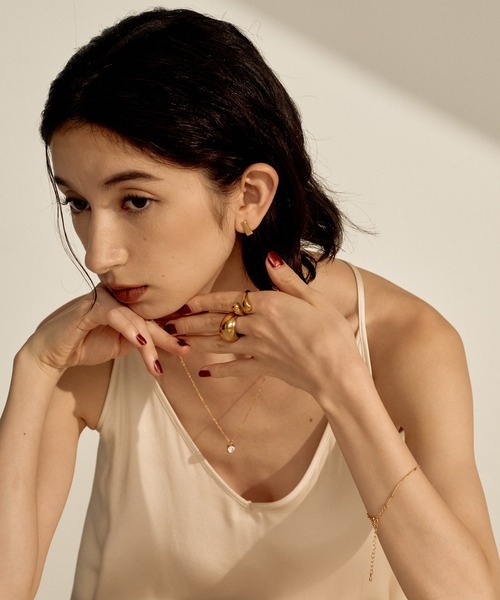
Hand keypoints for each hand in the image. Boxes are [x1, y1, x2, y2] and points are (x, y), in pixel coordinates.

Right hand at [23, 285, 187, 377]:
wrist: (53, 353)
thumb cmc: (86, 344)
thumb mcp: (122, 345)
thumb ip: (143, 338)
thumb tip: (171, 339)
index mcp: (126, 302)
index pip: (154, 315)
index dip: (172, 329)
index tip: (188, 344)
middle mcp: (117, 296)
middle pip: (149, 315)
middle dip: (167, 336)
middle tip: (184, 350)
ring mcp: (104, 298)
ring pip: (135, 317)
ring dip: (148, 342)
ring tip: (156, 364)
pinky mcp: (91, 306)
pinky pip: (115, 315)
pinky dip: (128, 328)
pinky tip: (140, 342)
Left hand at [167, 253, 368, 398]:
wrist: (336, 371)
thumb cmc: (331, 332)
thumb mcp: (313, 298)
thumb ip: (286, 279)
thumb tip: (269, 257)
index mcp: (268, 305)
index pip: (229, 299)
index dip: (205, 301)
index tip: (187, 302)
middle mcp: (257, 326)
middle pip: (217, 322)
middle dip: (191, 322)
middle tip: (169, 323)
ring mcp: (258, 349)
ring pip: (219, 344)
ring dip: (196, 342)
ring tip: (177, 341)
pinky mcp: (263, 368)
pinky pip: (236, 368)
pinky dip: (220, 370)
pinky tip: (204, 373)